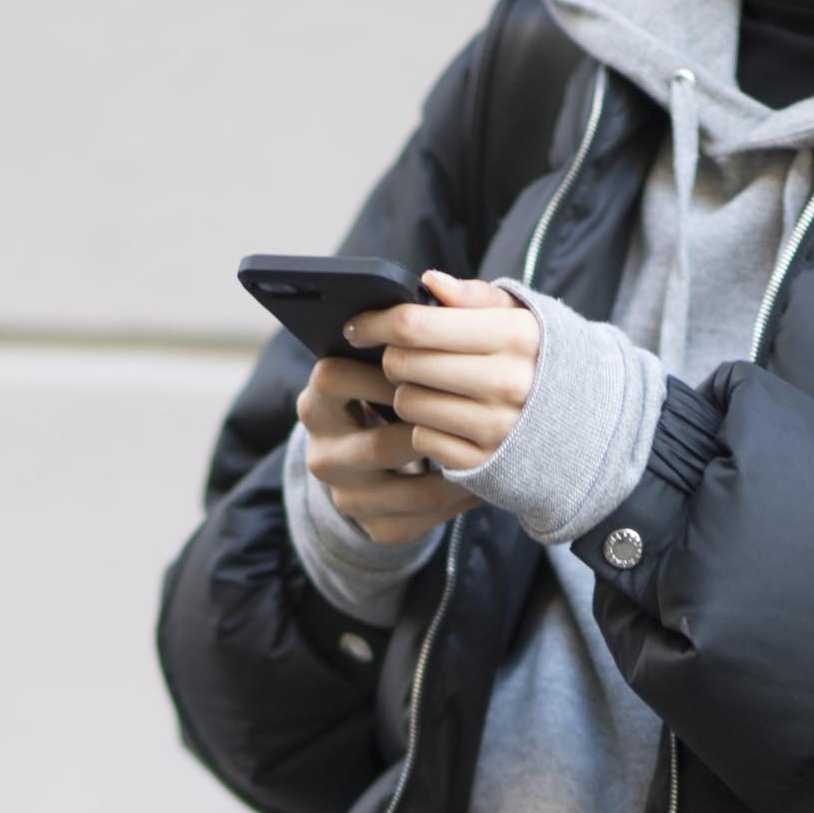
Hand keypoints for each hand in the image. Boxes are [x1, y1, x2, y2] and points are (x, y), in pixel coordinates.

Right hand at [295, 337, 485, 545]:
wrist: (375, 471)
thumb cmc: (391, 397)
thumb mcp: (392, 363)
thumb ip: (419, 322)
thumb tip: (437, 283)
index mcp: (319, 402)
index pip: (334, 376)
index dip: (383, 366)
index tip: (428, 355)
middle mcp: (322, 454)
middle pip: (379, 442)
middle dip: (432, 426)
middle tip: (479, 408)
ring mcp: (347, 496)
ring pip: (406, 486)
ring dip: (453, 464)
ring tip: (494, 444)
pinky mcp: (376, 529)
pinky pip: (423, 517)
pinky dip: (458, 497)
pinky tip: (485, 477)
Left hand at [343, 270, 539, 470]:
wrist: (587, 427)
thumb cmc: (540, 361)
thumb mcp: (521, 320)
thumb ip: (475, 297)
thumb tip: (429, 281)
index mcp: (514, 336)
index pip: (416, 324)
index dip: (376, 321)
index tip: (358, 324)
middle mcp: (506, 382)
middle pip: (404, 363)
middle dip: (392, 356)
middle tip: (400, 356)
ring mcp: (495, 426)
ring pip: (407, 402)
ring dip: (406, 392)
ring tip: (427, 386)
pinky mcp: (483, 461)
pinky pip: (422, 438)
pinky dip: (423, 427)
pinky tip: (442, 416)